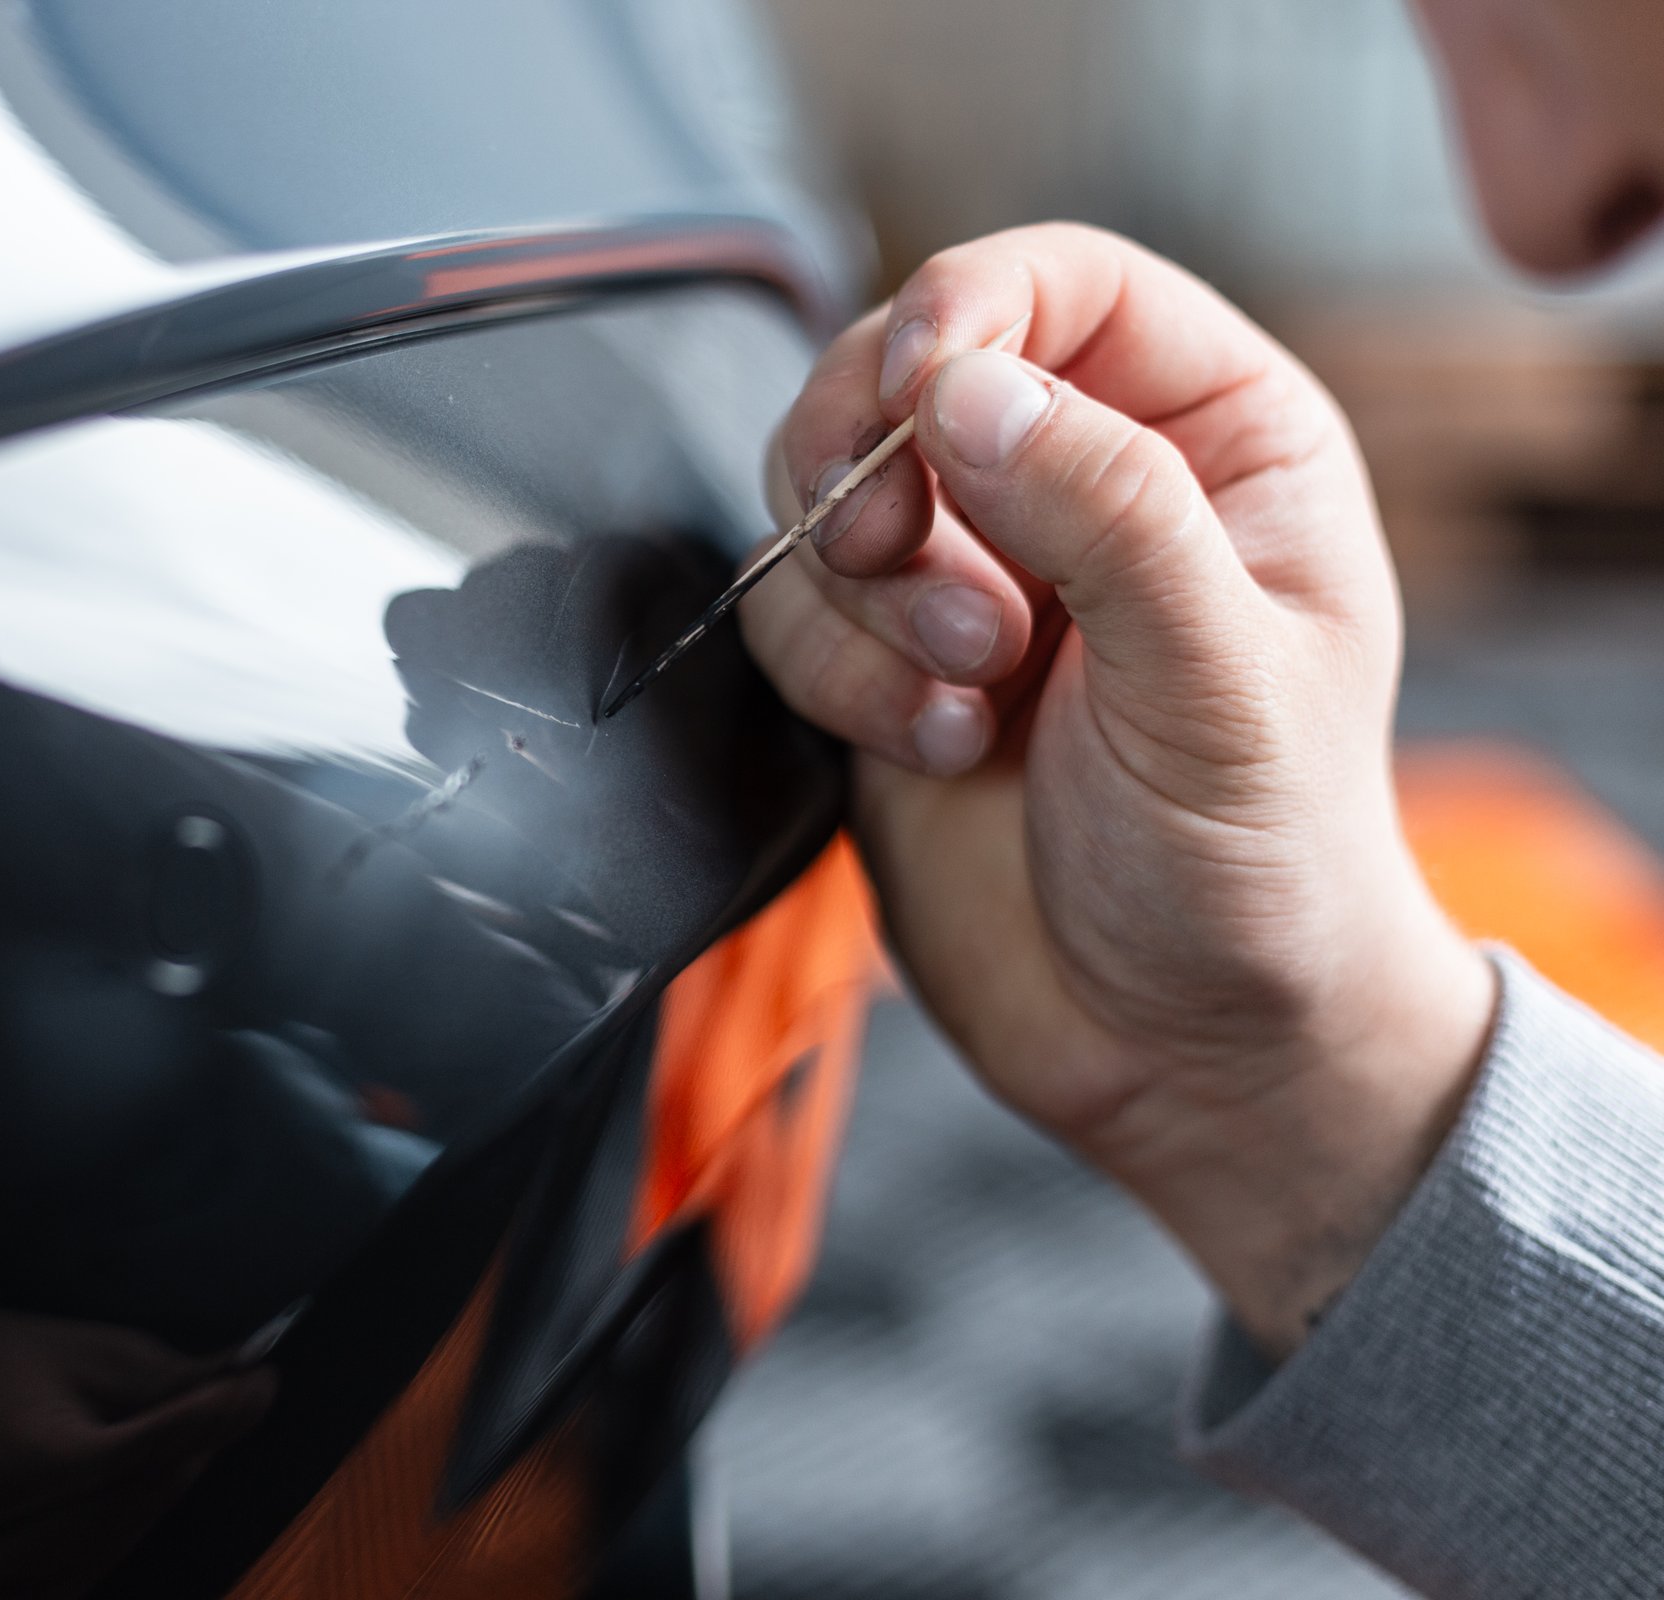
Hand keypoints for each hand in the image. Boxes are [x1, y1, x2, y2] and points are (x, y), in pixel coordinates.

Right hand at [741, 224, 1497, 1355]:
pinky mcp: (883, 668)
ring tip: (962, 697)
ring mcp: (973, 577)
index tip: (919, 393)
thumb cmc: (1257, 872)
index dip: (967, 309)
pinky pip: (791, 606)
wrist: (1181, 1049)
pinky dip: (834, 676)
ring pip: (825, 487)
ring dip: (863, 597)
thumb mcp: (1215, 683)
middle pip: (906, 368)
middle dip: (883, 468)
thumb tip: (968, 388)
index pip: (1061, 285)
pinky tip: (933, 747)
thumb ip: (1107, 512)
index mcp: (1213, 442)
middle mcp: (1082, 488)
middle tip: (915, 572)